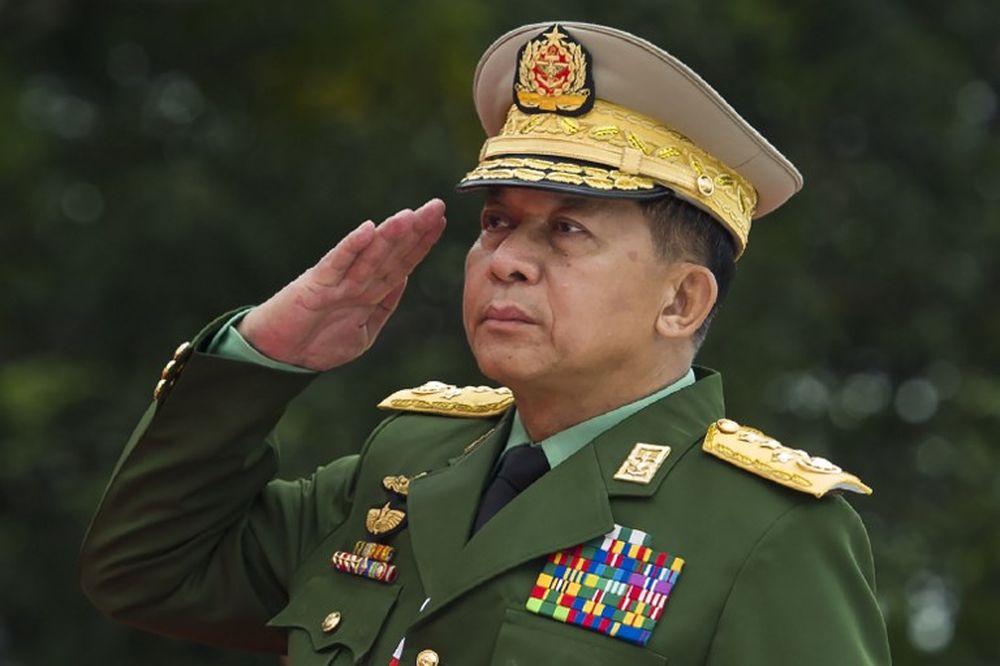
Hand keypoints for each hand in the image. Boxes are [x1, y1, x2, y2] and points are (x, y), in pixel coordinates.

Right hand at [237, 198, 446, 370]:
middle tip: (436, 206)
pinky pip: (337, 264)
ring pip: (369, 255)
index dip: (421, 243)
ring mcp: (337, 281)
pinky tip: (367, 229)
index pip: (401, 263)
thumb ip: (384, 305)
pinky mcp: (315, 285)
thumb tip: (404, 278)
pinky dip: (352, 247)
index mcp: (370, 292)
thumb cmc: (317, 344)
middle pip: (390, 253)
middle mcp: (356, 282)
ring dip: (390, 236)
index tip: (440, 221)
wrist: (279, 356)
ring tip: (409, 216)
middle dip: (414, 231)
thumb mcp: (364, 332)